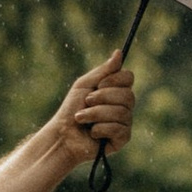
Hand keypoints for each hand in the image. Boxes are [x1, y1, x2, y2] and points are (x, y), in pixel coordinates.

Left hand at [43, 56, 133, 174]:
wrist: (62, 134)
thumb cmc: (71, 109)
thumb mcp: (85, 85)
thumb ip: (103, 71)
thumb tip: (119, 52)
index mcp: (116, 91)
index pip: (129, 78)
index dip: (114, 80)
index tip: (98, 84)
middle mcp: (124, 106)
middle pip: (128, 95)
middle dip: (102, 98)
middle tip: (86, 102)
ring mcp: (125, 122)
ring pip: (122, 112)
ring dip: (96, 114)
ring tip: (81, 118)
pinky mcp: (122, 139)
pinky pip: (119, 129)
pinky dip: (100, 129)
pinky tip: (92, 133)